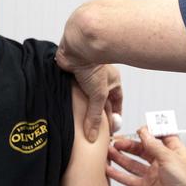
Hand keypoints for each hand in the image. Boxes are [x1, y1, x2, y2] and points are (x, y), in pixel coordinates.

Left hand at [57, 10, 122, 142]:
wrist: (77, 49)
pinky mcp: (73, 76)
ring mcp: (86, 77)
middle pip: (101, 100)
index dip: (115, 114)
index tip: (112, 127)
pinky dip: (72, 99)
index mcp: (113, 81)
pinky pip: (74, 91)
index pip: (116, 101)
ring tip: (80, 121)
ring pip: (86, 96)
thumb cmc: (93, 66)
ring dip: (83, 106)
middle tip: (96, 128)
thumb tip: (93, 136)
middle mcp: (100, 79)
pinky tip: (69, 108)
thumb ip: (95, 117)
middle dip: (98, 113)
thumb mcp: (98, 95)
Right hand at [107, 127, 185, 185]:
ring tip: (109, 151)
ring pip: (133, 163)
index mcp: (172, 151)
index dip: (147, 132)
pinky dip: (119, 174)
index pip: (158, 136)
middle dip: (128, 144)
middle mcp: (162, 162)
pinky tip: (110, 169)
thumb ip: (154, 144)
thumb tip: (144, 132)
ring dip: (121, 157)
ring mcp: (153, 174)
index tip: (137, 130)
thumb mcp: (169, 157)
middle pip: (141, 149)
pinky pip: (130, 178)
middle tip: (116, 141)